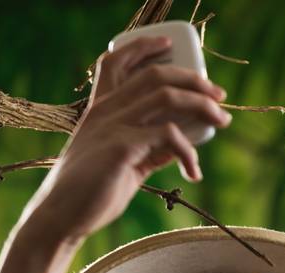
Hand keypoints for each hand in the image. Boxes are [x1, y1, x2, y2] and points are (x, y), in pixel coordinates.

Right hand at [23, 35, 230, 249]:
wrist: (62, 217)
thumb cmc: (91, 193)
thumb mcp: (123, 162)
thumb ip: (148, 148)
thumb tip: (180, 143)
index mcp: (100, 109)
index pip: (116, 61)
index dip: (143, 47)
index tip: (168, 44)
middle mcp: (105, 111)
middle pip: (155, 75)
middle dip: (193, 80)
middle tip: (219, 96)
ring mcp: (112, 126)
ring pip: (166, 97)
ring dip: (202, 106)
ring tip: (222, 121)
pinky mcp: (121, 147)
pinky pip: (169, 136)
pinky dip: (189, 153)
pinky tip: (193, 173)